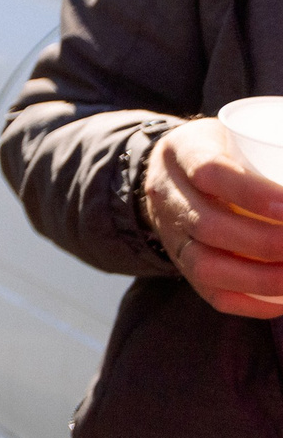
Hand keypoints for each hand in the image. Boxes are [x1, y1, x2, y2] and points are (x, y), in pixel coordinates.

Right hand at [142, 118, 282, 316]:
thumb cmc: (218, 150)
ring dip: (261, 277)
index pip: (210, 172)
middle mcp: (168, 197)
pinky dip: (252, 303)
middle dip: (266, 242)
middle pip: (208, 226)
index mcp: (180, 154)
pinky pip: (211, 294)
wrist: (169, 173)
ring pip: (205, 266)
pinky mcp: (183, 265)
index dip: (253, 192)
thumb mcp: (232, 134)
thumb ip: (269, 151)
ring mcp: (171, 236)